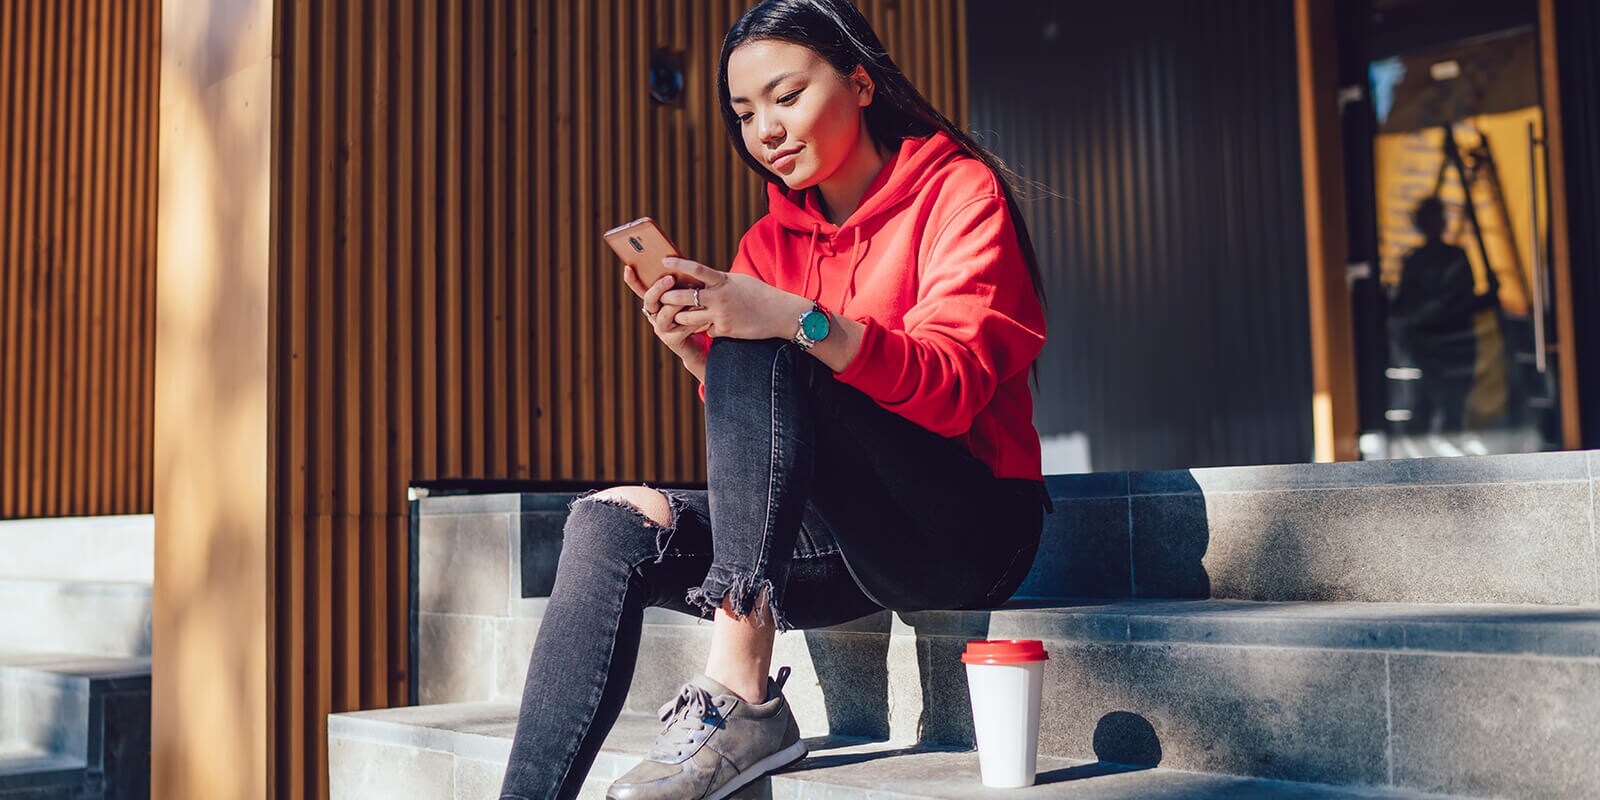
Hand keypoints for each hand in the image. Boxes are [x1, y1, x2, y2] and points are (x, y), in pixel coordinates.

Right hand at [624, 264, 711, 380]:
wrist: (698, 345)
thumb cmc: (693, 316)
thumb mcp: (686, 298)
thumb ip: (681, 287)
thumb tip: (683, 269)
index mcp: (655, 303)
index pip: (640, 290)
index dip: (632, 280)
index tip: (628, 268)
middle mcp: (654, 315)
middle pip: (649, 300)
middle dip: (659, 288)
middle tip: (670, 278)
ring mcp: (662, 329)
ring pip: (664, 314)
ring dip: (677, 304)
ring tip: (691, 294)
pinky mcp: (672, 340)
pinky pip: (681, 327)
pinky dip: (692, 318)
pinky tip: (702, 310)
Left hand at [656, 257, 809, 340]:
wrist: (780, 314)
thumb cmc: (760, 294)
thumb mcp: (739, 281)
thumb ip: (719, 280)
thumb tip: (702, 277)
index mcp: (723, 280)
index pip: (696, 269)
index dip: (678, 265)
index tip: (664, 260)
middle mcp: (720, 297)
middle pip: (684, 296)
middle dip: (669, 298)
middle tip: (662, 298)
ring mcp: (721, 314)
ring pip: (688, 317)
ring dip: (682, 317)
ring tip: (680, 315)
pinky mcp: (725, 330)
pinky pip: (707, 331)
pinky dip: (708, 329)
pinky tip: (717, 327)